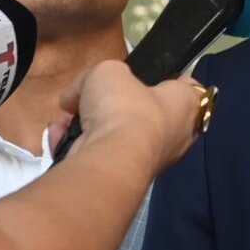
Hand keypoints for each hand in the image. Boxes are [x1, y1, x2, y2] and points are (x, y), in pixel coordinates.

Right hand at [56, 62, 206, 172]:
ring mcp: (150, 160)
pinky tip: (61, 140)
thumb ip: (93, 79)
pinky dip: (80, 148)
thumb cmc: (124, 107)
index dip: (168, 79)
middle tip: (92, 99)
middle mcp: (176, 135)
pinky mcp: (124, 178)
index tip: (149, 76)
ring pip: (116, 136)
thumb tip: (73, 98)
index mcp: (186, 105)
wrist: (110, 159)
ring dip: (86, 127)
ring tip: (66, 120)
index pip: (188, 89)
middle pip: (143, 114)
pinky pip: (102, 156)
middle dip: (111, 107)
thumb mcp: (107, 72)